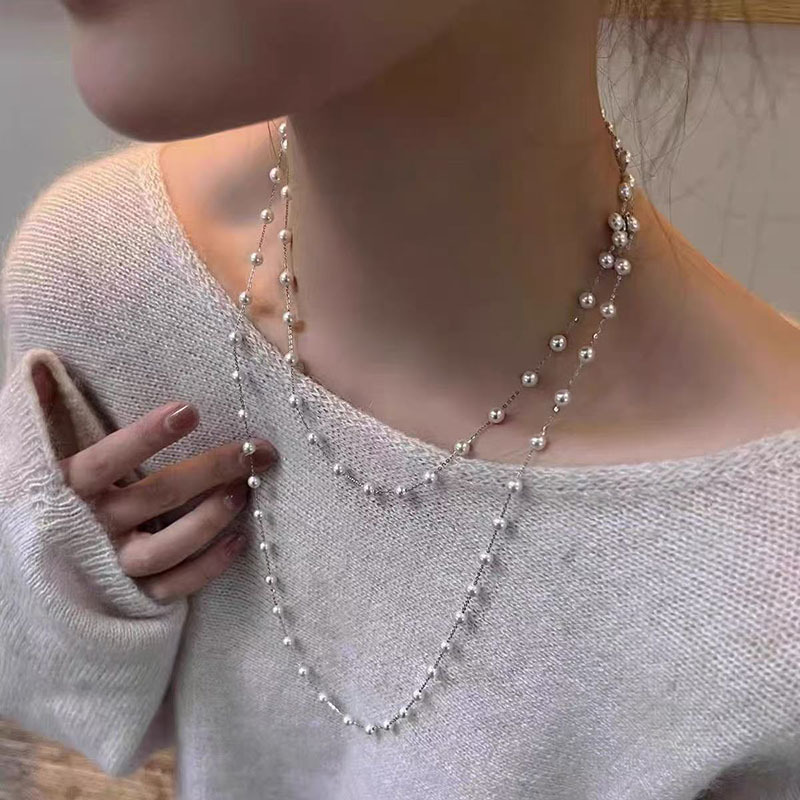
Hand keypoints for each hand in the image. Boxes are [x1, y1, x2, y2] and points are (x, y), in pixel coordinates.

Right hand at [32, 361, 277, 602]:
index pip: (105, 461)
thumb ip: (43, 413)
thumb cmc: (44, 499)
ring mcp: (110, 566)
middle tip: (255, 449)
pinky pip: (172, 587)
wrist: (25, 572)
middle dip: (211, 469)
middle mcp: (89, 529)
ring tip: (243, 491)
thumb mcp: (35, 457)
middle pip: (156, 496)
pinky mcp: (129, 596)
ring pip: (165, 548)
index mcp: (66, 490)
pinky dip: (207, 567)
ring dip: (209, 519)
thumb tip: (43, 365)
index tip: (189, 411)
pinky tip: (239, 539)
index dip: (145, 437)